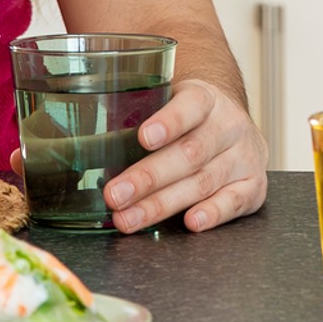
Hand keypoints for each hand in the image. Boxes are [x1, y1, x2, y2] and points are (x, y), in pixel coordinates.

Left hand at [106, 73, 266, 233]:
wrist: (231, 122)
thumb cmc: (186, 118)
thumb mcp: (165, 102)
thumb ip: (131, 114)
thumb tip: (68, 134)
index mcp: (205, 98)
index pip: (190, 106)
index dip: (169, 122)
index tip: (144, 137)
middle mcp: (229, 125)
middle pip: (190, 153)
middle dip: (149, 178)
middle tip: (115, 195)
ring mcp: (244, 156)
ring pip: (204, 182)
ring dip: (163, 204)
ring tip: (128, 218)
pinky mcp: (254, 185)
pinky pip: (234, 202)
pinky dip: (213, 213)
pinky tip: (191, 222)